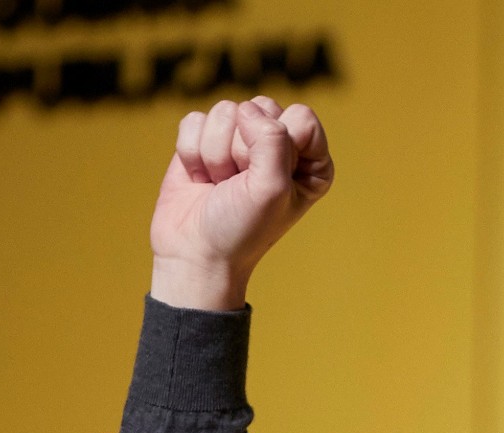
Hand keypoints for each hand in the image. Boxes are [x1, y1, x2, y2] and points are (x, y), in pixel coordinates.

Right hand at [149, 96, 333, 310]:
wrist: (196, 254)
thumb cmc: (242, 229)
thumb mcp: (271, 189)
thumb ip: (273, 140)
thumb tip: (246, 110)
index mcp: (311, 159)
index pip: (300, 117)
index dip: (278, 145)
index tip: (268, 181)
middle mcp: (279, 145)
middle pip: (261, 108)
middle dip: (242, 149)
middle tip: (240, 185)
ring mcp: (239, 140)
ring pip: (225, 111)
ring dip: (216, 154)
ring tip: (220, 184)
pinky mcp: (205, 140)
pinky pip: (195, 120)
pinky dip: (192, 153)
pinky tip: (200, 178)